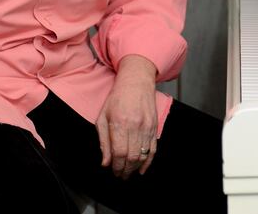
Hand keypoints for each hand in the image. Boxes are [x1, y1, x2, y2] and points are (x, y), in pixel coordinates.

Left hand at [95, 54, 158, 178]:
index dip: (116, 166)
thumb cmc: (117, 98)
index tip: (113, 171)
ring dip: (135, 168)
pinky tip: (142, 169)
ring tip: (129, 173)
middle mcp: (135, 126)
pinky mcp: (154, 127)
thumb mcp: (103, 117)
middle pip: (132, 157)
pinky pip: (153, 149)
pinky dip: (148, 162)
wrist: (136, 82)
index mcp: (120, 123)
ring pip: (143, 155)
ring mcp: (147, 126)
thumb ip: (103, 141)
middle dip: (125, 170)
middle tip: (120, 176)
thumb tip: (105, 162)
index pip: (119, 153)